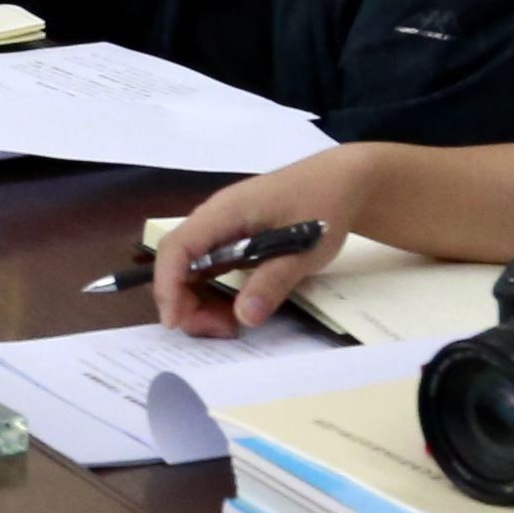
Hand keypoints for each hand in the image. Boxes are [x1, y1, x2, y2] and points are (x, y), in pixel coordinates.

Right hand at [159, 155, 356, 335]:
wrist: (345, 182)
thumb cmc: (325, 205)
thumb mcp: (305, 248)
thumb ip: (273, 281)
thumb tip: (244, 317)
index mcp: (225, 212)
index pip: (177, 247)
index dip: (168, 285)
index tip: (174, 321)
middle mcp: (215, 219)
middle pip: (179, 261)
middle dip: (185, 301)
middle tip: (218, 330)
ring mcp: (224, 230)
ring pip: (192, 269)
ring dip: (199, 301)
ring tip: (229, 325)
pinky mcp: (235, 240)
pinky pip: (211, 269)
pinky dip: (214, 294)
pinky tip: (235, 310)